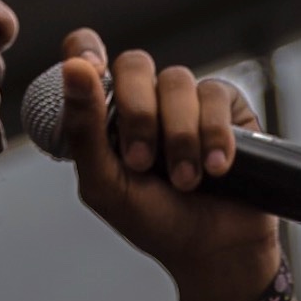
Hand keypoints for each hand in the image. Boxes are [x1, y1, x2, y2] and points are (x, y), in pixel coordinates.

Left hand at [58, 28, 281, 300]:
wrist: (214, 250)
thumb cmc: (154, 222)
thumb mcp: (105, 185)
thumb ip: (84, 131)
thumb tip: (74, 71)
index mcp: (104, 118)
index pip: (85, 59)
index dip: (84, 51)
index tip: (88, 68)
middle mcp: (144, 102)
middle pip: (133, 64)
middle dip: (138, 113)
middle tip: (142, 161)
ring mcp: (185, 102)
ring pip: (177, 80)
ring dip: (179, 137)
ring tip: (186, 181)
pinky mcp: (227, 108)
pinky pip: (216, 95)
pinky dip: (214, 136)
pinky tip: (217, 170)